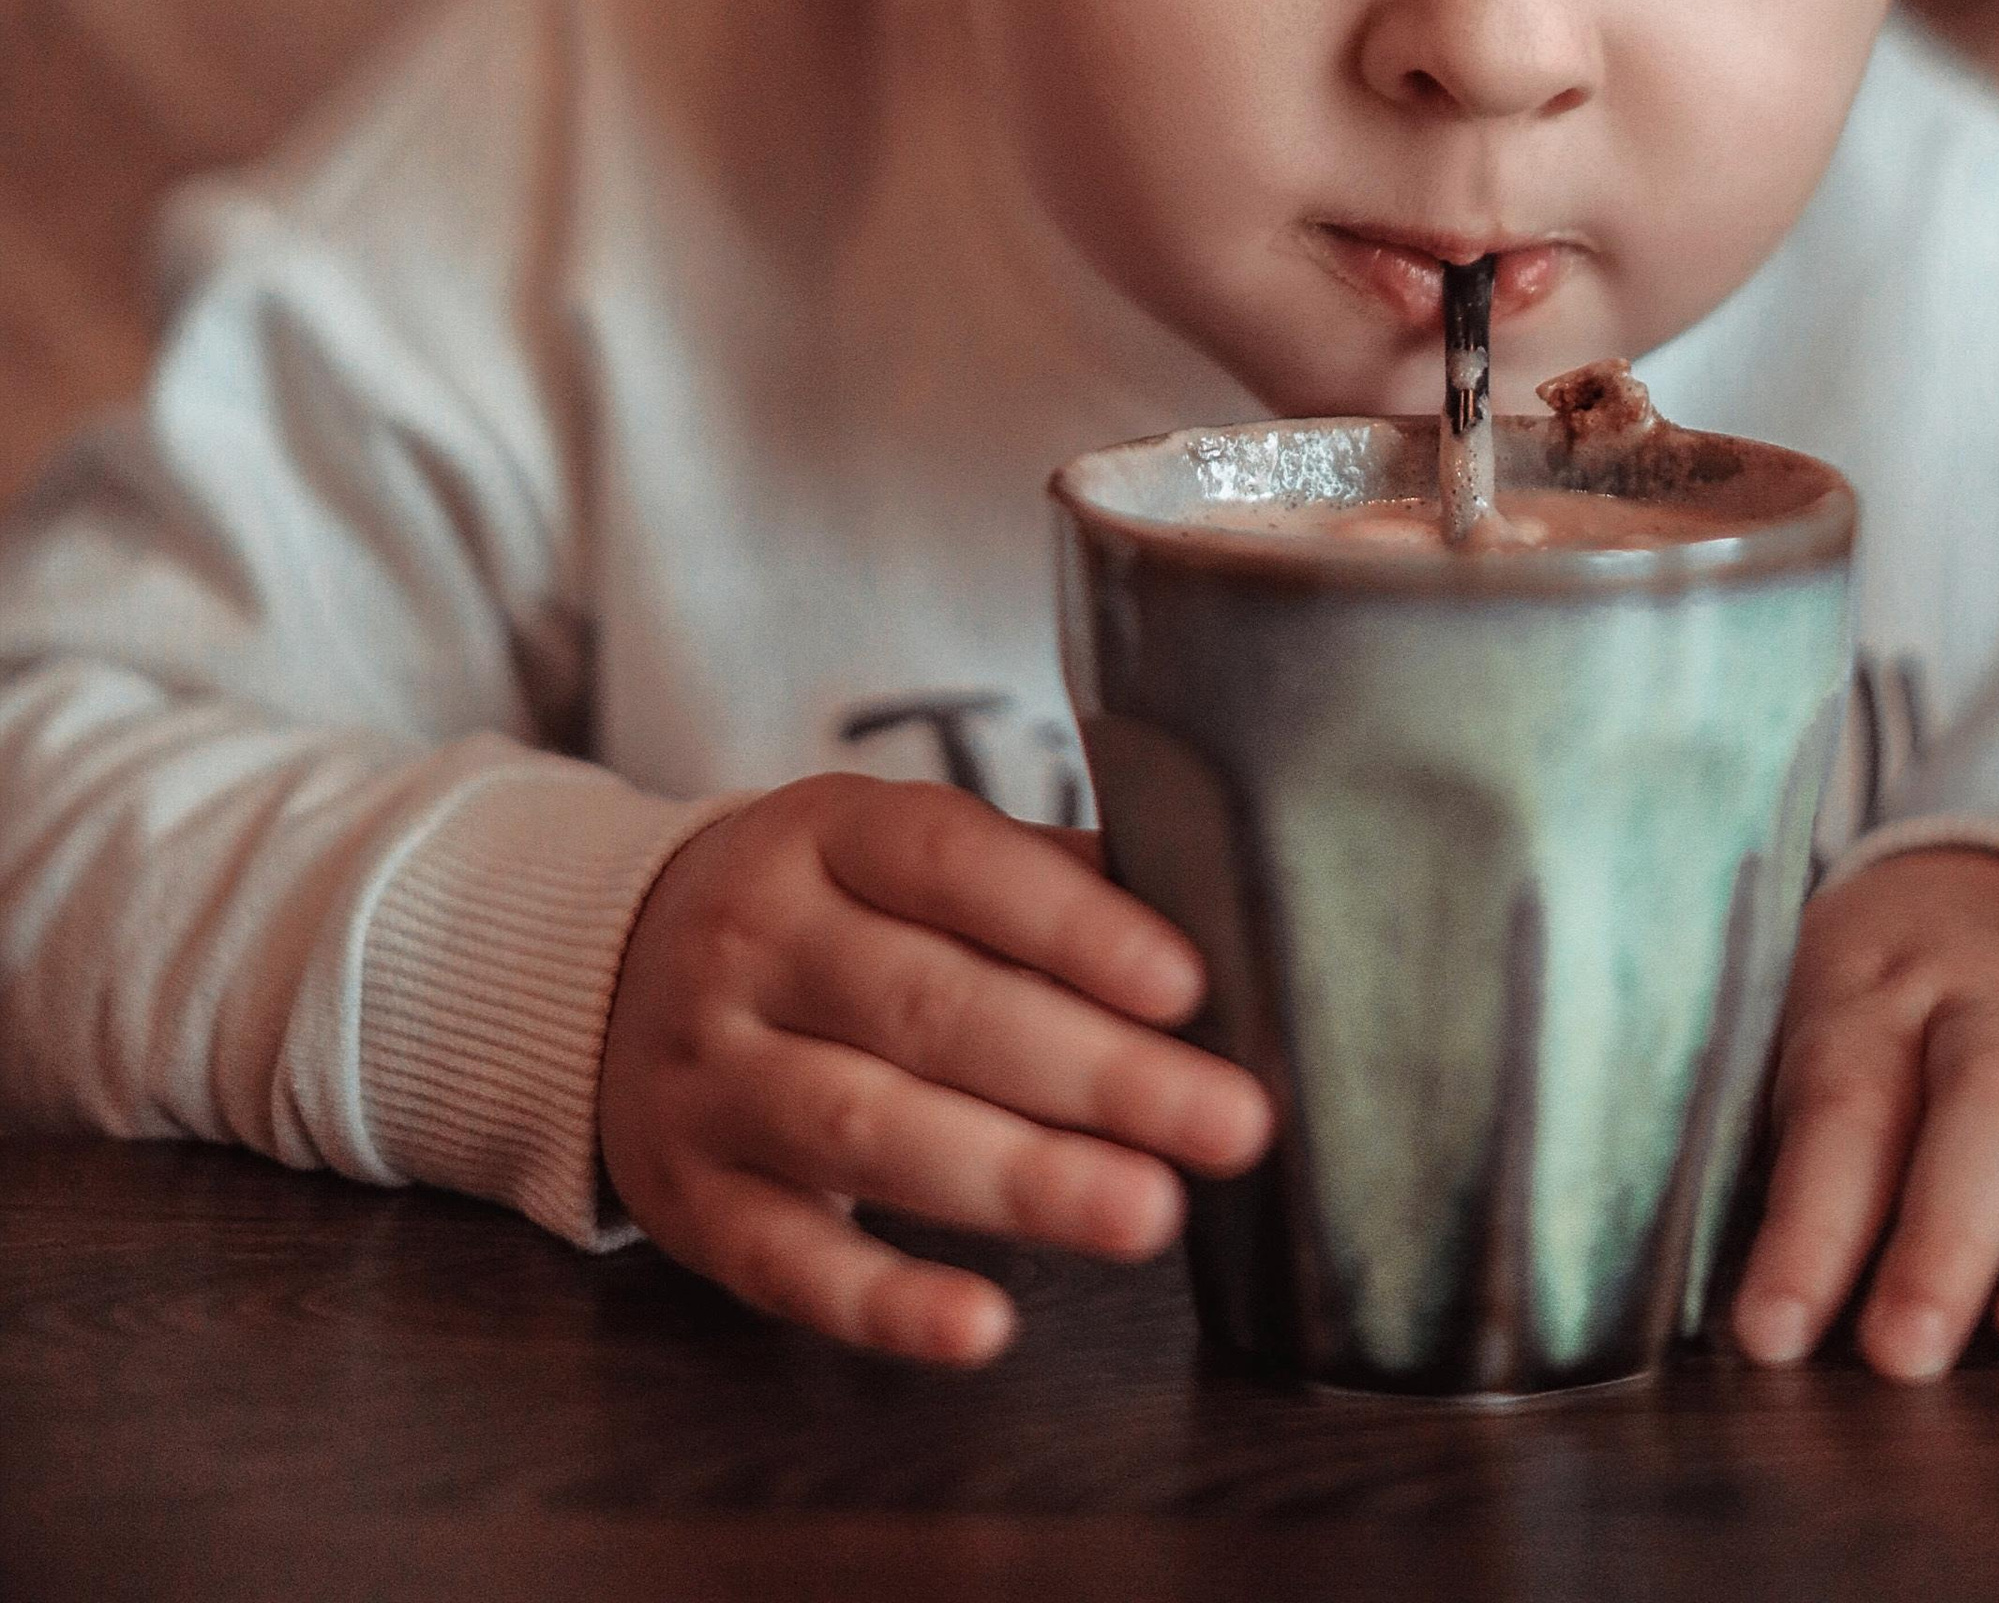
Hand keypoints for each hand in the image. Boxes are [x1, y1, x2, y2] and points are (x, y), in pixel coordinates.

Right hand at [597, 774, 1272, 1365]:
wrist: (606, 973)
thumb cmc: (821, 912)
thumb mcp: (894, 851)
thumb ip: (1033, 874)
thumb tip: (1202, 899)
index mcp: (822, 835)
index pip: (950, 861)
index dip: (1070, 923)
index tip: (1185, 984)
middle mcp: (754, 946)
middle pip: (927, 1008)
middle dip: (1091, 1071)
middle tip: (1228, 1123)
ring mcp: (710, 1079)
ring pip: (866, 1129)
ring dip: (1016, 1180)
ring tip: (1148, 1212)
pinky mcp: (690, 1202)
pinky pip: (787, 1262)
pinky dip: (885, 1303)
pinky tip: (983, 1327)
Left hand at [1729, 848, 1998, 1380]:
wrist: (1974, 894)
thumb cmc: (1866, 1025)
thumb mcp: (1804, 1047)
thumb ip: (1794, 1160)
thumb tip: (1761, 1333)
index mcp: (1882, 997)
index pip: (1847, 1100)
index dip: (1808, 1224)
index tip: (1772, 1336)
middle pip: (1994, 1087)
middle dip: (1949, 1229)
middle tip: (1904, 1353)